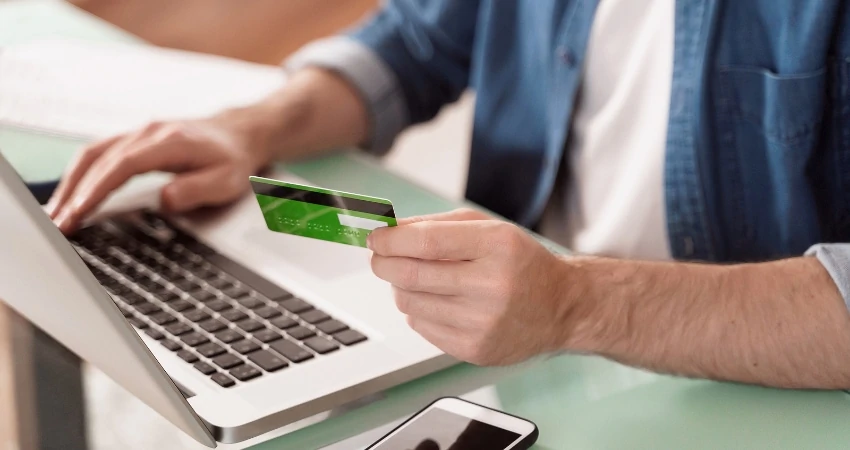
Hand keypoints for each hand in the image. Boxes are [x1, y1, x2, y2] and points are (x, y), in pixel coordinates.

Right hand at [47, 111, 269, 233]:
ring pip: (92, 154)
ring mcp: (138, 134)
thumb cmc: (233, 160)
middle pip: (98, 159)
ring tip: (55, 215)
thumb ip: (196, 190)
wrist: (239, 134)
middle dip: (73, 192)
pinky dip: (80, 175)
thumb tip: (164, 201)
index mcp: (169, 142)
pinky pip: (99, 155)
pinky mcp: (134, 141)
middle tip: (57, 224)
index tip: (79, 212)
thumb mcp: (226, 181)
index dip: (98, 188)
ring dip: (70, 183)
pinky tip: (70, 196)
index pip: (123, 164)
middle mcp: (148, 133)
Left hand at [368, 209, 572, 365]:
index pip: (426, 242)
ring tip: (418, 279)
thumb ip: (437, 226)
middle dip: (383, 264)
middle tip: (379, 258)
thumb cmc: (521, 263)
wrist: (561, 306)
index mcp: (497, 246)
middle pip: (411, 275)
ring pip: (410, 302)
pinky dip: (419, 311)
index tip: (375, 238)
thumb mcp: (488, 228)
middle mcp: (492, 285)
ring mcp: (483, 322)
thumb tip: (389, 231)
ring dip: (401, 288)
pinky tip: (440, 302)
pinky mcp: (475, 349)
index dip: (390, 240)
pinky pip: (422, 327)